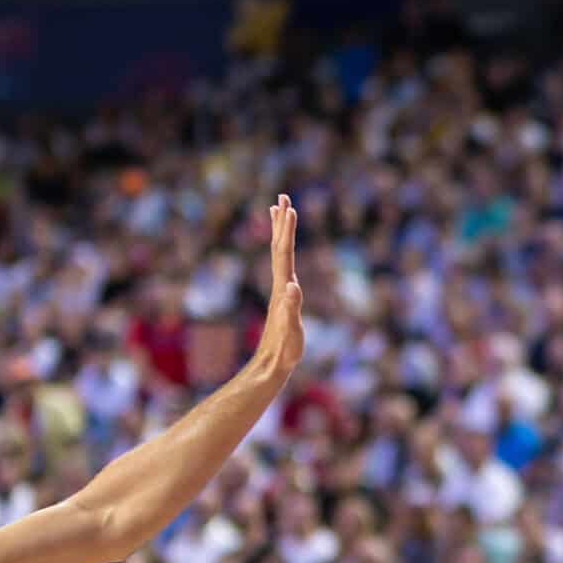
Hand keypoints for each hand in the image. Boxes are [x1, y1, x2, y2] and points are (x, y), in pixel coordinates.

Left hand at [249, 193, 304, 381]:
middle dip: (281, 221)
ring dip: (279, 231)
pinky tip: (283, 249)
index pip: (284, 253)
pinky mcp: (282, 298)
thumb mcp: (291, 332)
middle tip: (282, 196)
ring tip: (278, 211)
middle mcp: (279, 285)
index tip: (289, 207)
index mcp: (283, 289)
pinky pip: (281, 265)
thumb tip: (293, 285)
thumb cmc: (283, 352)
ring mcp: (280, 291)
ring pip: (278, 254)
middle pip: (279, 246)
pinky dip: (282, 250)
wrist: (270, 366)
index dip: (287, 231)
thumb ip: (291, 309)